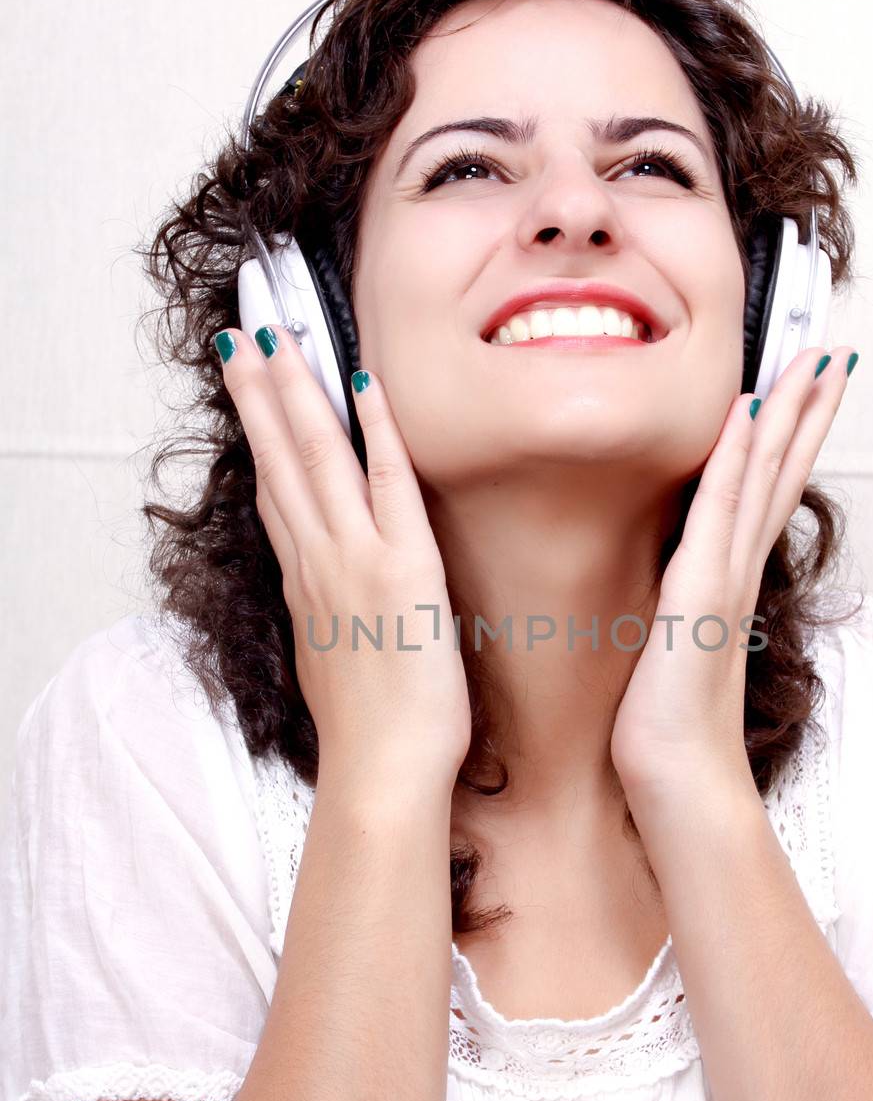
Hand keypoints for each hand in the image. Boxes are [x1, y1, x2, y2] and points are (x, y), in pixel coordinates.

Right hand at [218, 326, 471, 782]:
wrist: (381, 773)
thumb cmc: (368, 732)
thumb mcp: (331, 661)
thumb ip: (326, 615)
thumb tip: (327, 598)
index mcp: (305, 583)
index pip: (275, 488)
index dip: (259, 431)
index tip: (245, 382)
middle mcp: (319, 561)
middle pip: (280, 458)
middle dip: (260, 388)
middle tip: (242, 328)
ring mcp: (355, 559)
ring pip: (317, 458)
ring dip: (298, 390)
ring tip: (278, 333)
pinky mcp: (402, 568)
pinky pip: (388, 482)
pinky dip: (376, 430)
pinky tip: (364, 383)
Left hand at [610, 344, 856, 798]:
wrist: (679, 773)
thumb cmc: (666, 722)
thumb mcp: (671, 646)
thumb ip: (677, 606)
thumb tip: (665, 587)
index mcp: (729, 578)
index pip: (766, 491)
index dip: (789, 438)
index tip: (805, 389)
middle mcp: (737, 568)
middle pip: (781, 471)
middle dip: (807, 410)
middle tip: (831, 353)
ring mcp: (726, 575)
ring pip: (764, 475)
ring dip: (789, 414)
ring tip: (814, 360)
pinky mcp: (703, 588)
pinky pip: (720, 507)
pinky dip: (735, 457)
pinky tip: (746, 411)